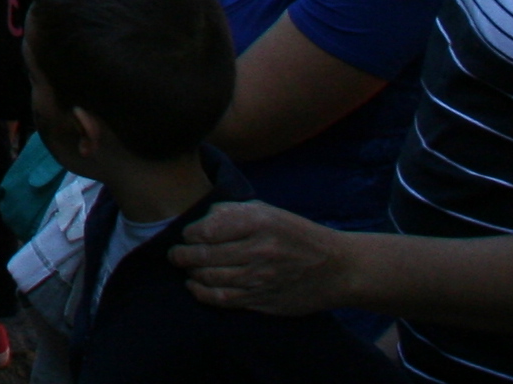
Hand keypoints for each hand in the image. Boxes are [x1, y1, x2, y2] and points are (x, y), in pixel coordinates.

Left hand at [174, 200, 355, 313]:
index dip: (189, 234)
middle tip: (175, 254)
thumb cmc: (298, 235)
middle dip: (182, 256)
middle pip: (204, 256)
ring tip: (186, 269)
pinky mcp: (264, 300)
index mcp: (259, 223)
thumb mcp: (269, 212)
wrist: (337, 268)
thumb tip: (200, 219)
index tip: (186, 235)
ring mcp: (261, 278)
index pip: (206, 230)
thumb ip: (233, 212)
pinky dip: (202, 294)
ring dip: (191, 274)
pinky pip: (223, 300)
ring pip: (210, 279)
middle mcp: (258, 250)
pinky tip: (195, 287)